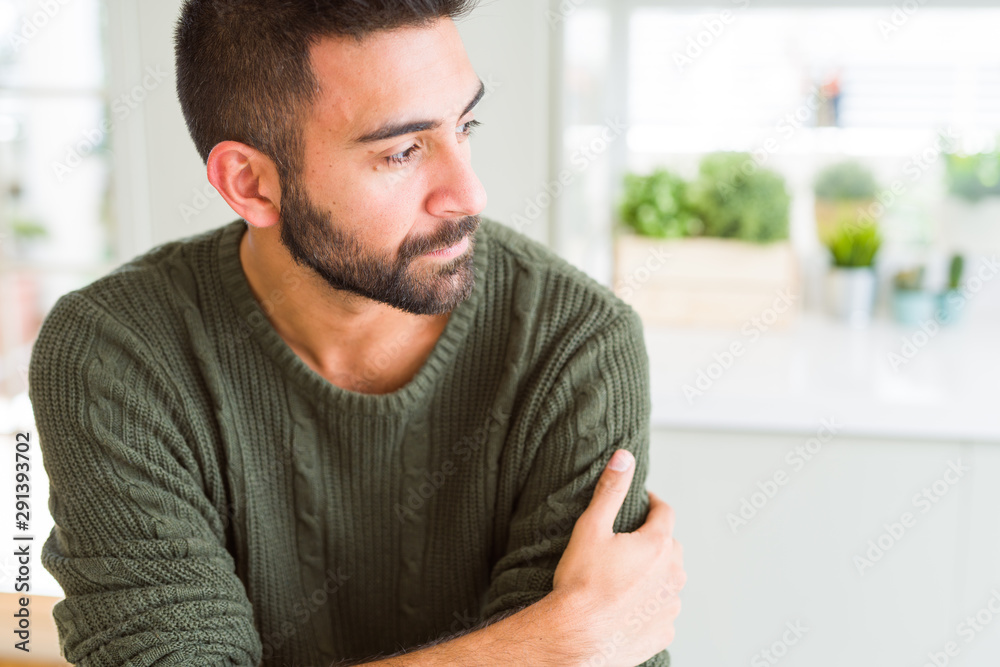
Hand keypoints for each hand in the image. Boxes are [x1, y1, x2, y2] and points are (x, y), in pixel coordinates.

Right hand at [552, 449, 685, 666]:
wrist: (575, 636)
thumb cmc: (580, 584)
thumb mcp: (590, 528)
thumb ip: (610, 490)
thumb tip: (624, 458)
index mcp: (658, 545)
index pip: (665, 513)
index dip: (653, 504)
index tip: (644, 503)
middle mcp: (673, 574)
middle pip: (670, 546)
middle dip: (653, 540)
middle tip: (627, 544)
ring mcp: (671, 605)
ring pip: (669, 580)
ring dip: (654, 574)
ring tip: (625, 577)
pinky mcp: (664, 631)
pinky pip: (663, 610)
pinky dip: (651, 604)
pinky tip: (628, 605)